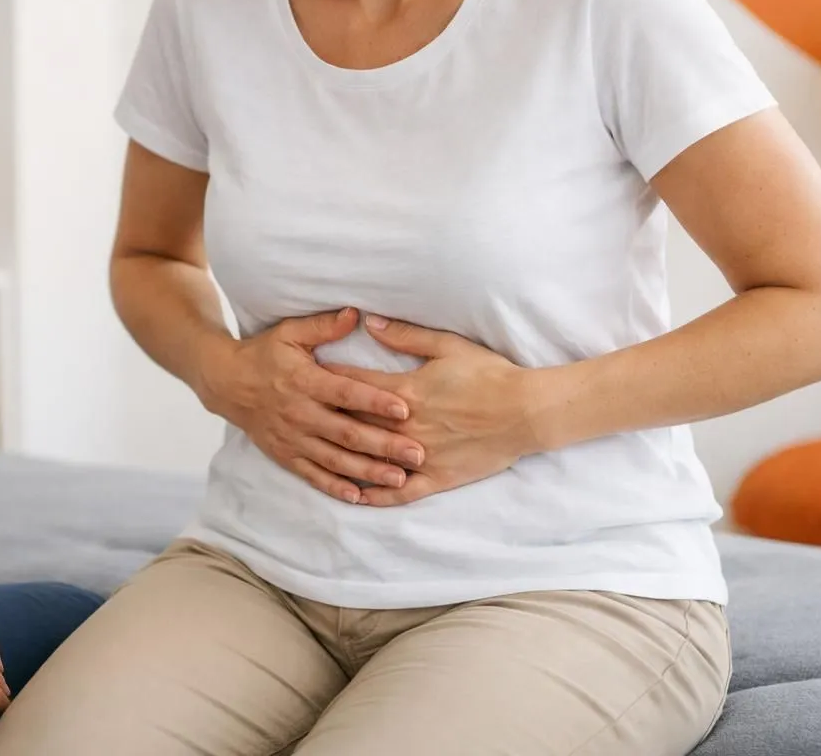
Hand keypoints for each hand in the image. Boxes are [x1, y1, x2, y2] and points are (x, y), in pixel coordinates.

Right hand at [196, 307, 427, 504]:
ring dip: (368, 471)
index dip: (375, 401)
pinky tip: (359, 497)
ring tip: (399, 479)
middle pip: (347, 432)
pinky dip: (335, 487)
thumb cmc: (264, 354)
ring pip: (335, 460)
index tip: (405, 408)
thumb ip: (324, 325)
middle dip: (384, 444)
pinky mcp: (285, 455)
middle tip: (417, 453)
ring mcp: (292, 438)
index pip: (346, 393)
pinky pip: (312, 475)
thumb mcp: (289, 332)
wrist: (226, 383)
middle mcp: (300, 413)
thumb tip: (357, 314)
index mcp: (305, 381)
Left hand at [323, 315, 544, 507]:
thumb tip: (369, 322)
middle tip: (294, 414)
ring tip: (314, 456)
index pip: (356, 386)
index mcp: (407, 391)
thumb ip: (406, 336)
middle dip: (324, 418)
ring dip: (341, 459)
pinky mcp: (437, 478)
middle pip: (355, 423)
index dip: (328, 380)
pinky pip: (399, 493)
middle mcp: (407, 426)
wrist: (526, 412)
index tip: (303, 376)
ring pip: (371, 460)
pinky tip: (353, 496)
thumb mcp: (448, 346)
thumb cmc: (490, 374)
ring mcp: (420, 455)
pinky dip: (374, 495)